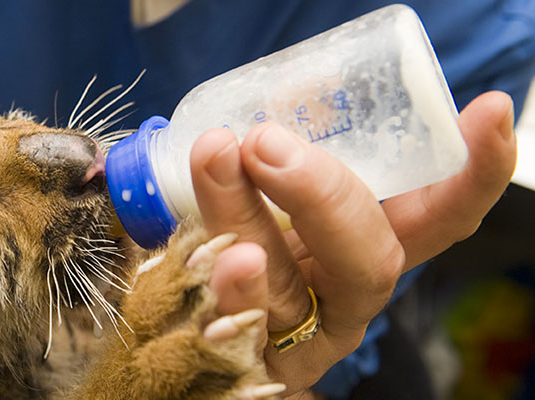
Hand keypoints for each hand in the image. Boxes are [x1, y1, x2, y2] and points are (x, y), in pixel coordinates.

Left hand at [195, 90, 516, 396]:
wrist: (191, 325)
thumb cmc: (240, 241)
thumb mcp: (265, 193)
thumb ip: (273, 158)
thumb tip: (252, 116)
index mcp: (369, 249)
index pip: (437, 216)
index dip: (470, 173)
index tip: (489, 110)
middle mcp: (346, 299)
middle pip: (368, 260)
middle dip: (323, 193)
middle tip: (265, 141)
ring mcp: (298, 339)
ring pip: (283, 288)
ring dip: (244, 220)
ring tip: (218, 163)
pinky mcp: (245, 362)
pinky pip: (235, 331)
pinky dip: (225, 291)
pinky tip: (215, 261)